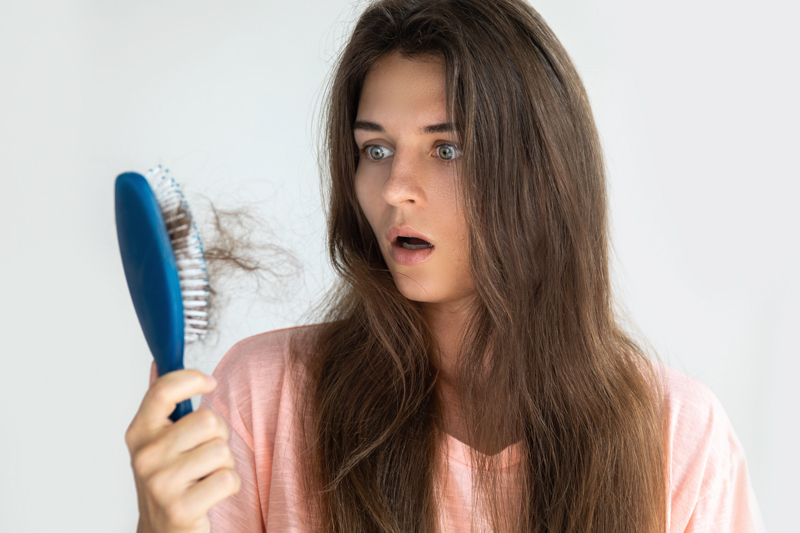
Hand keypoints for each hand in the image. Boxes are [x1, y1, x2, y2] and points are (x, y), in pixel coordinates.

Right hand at [125, 361, 240, 532]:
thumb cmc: (169, 481)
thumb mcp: (158, 442)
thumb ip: (161, 404)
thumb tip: (157, 363)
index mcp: (139, 433)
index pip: (163, 389)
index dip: (192, 378)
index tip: (209, 382)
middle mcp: (145, 456)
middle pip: (209, 420)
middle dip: (219, 436)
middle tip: (206, 453)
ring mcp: (159, 484)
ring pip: (222, 450)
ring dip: (224, 464)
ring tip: (205, 476)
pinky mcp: (179, 509)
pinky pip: (228, 479)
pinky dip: (229, 486)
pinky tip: (210, 494)